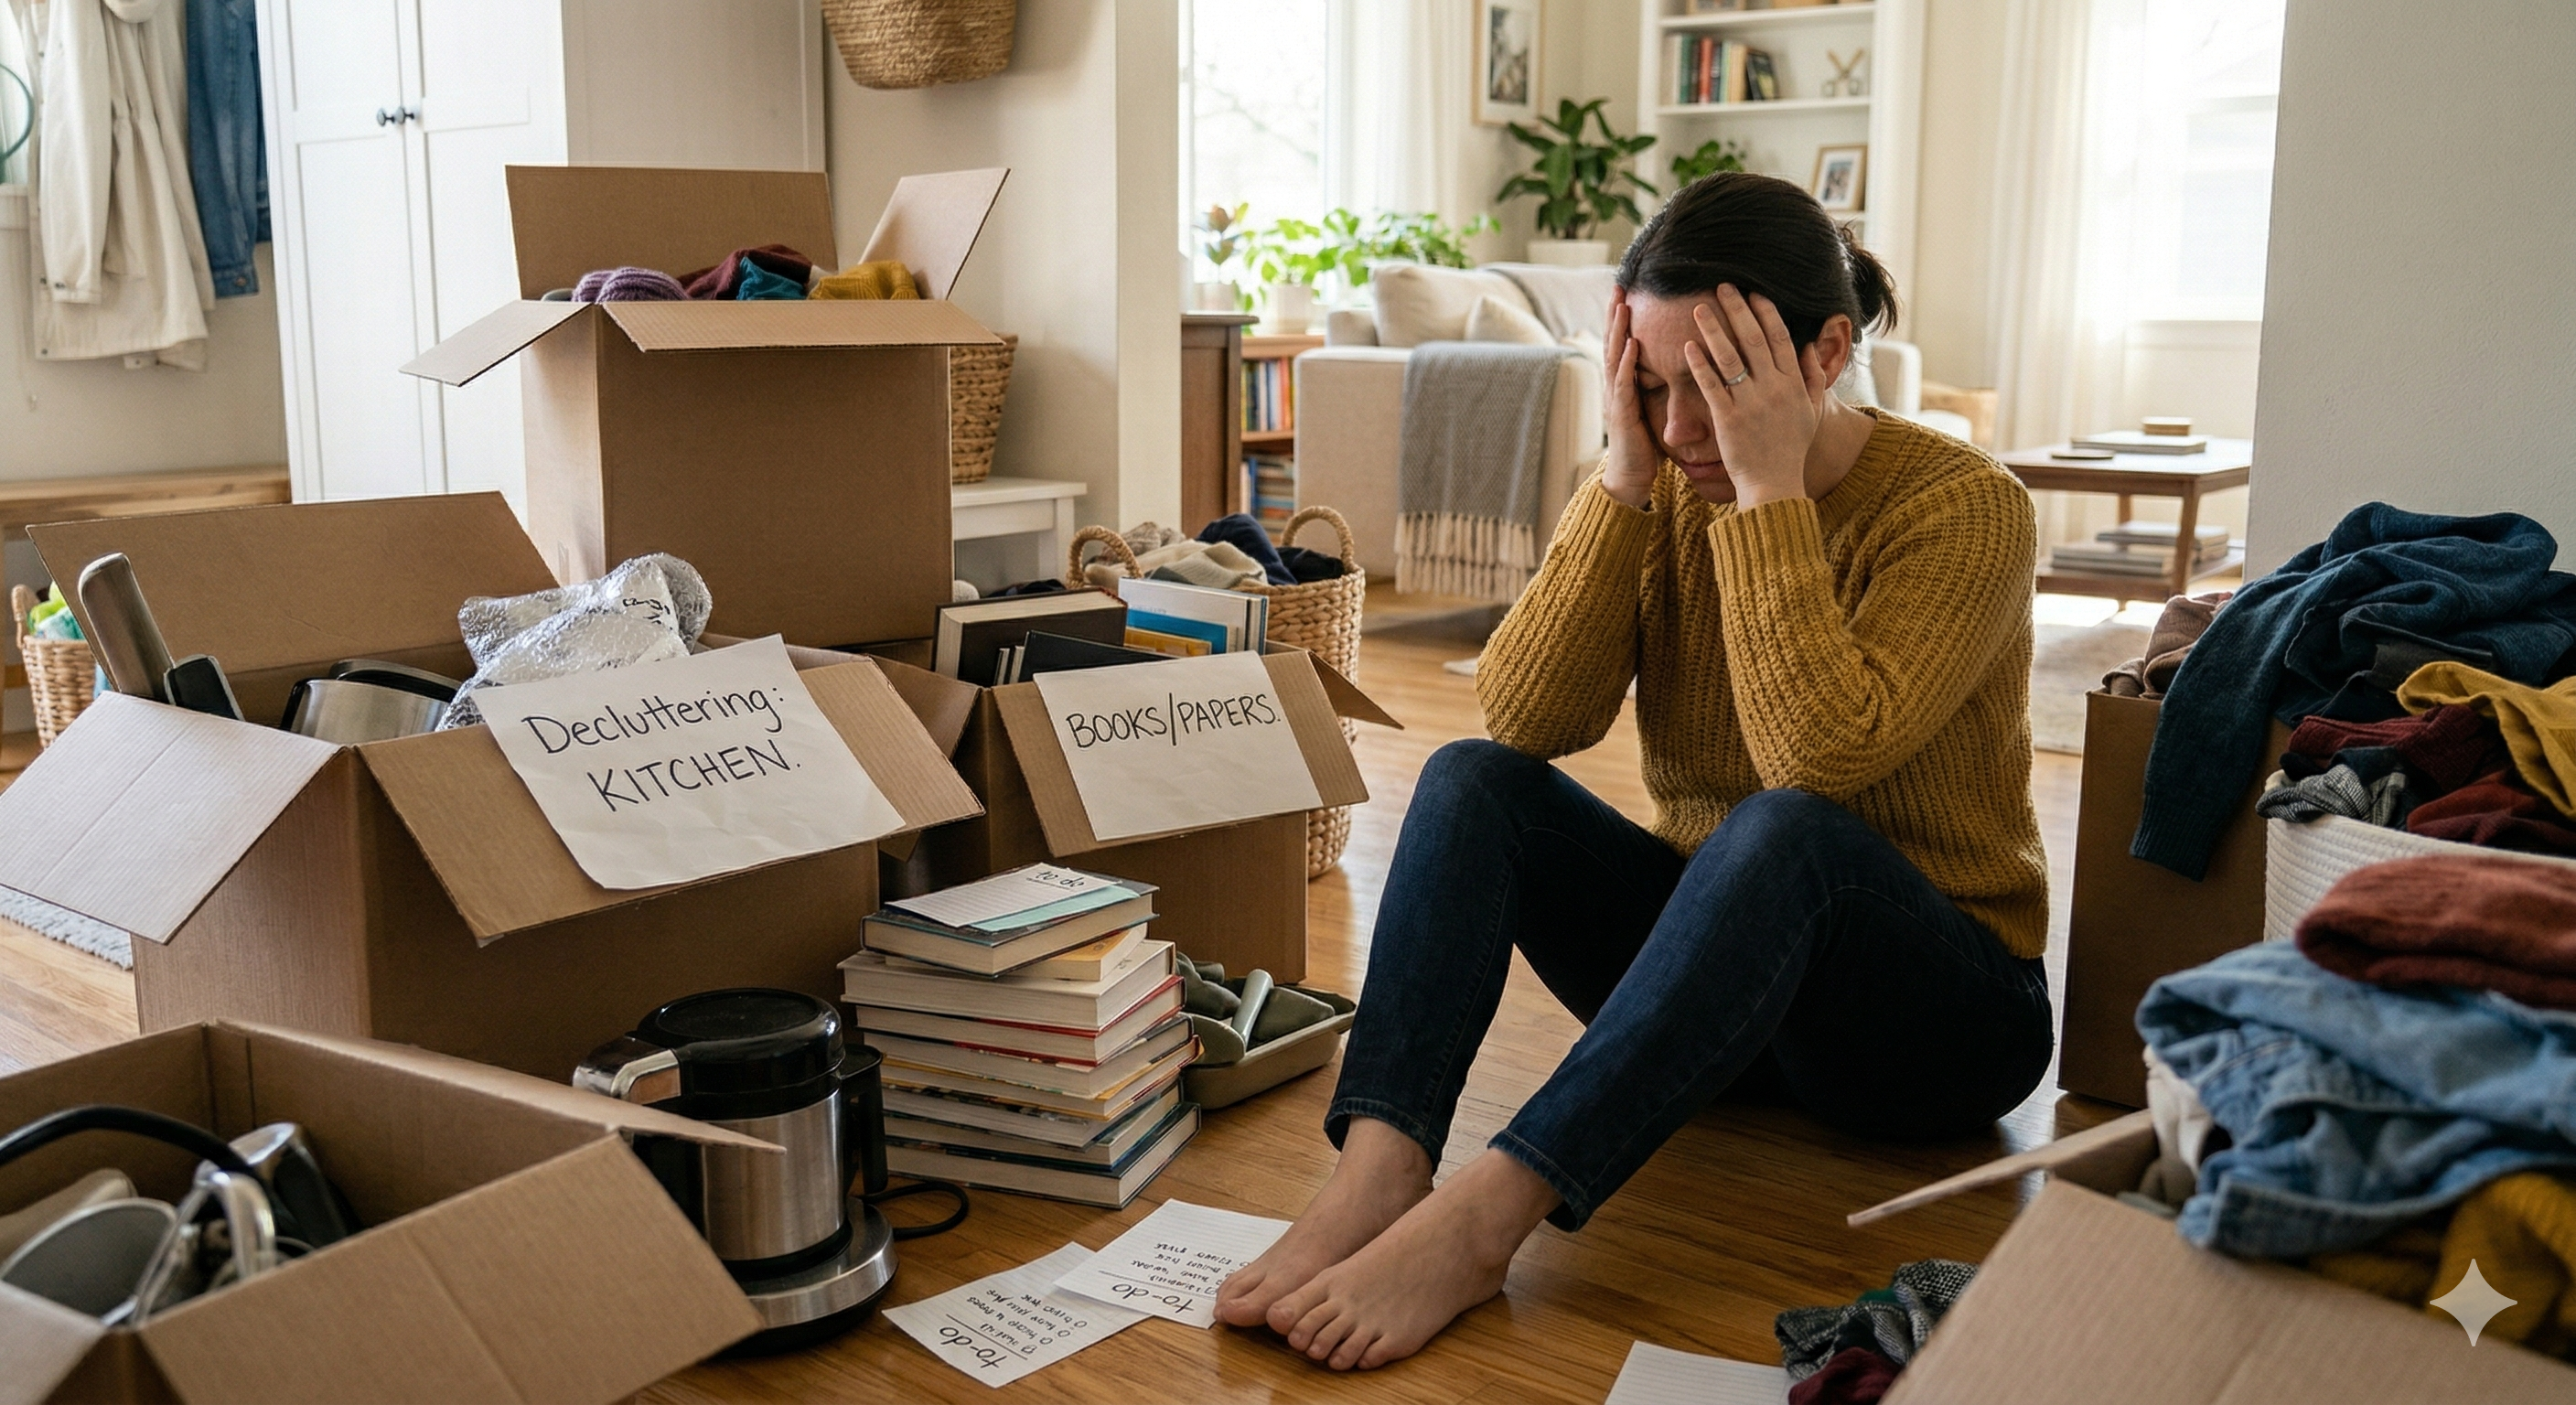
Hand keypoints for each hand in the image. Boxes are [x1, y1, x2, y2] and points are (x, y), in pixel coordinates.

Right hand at [1600, 289, 1658, 509]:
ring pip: (1614, 358)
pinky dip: (1627, 363)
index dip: (1624, 318)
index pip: (1623, 343)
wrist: (1631, 480)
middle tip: (1619, 285)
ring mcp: (1615, 401)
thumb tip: (1676, 366)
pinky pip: (1623, 384)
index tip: (1630, 291)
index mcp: (1624, 385)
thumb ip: (1657, 388)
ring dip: (1617, 330)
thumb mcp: (1652, 410)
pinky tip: (1633, 345)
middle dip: (1615, 314)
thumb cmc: (1646, 447)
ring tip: (1621, 305)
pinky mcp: (1621, 416)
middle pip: (1613, 343)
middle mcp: (1615, 388)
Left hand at [1680, 286, 1831, 509]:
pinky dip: (1700, 364)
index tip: (1753, 293)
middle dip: (1738, 310)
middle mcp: (1773, 389)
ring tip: (1700, 309)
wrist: (1774, 483)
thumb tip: (1810, 348)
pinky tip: (1689, 346)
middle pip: (1754, 339)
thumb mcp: (1811, 412)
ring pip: (1730, 358)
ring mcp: (1750, 403)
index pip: (1780, 338)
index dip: (1766, 313)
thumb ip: (1814, 378)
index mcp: (1793, 384)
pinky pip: (1712, 385)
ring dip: (1714, 330)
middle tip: (1723, 287)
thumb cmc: (1790, 448)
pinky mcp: (1728, 419)